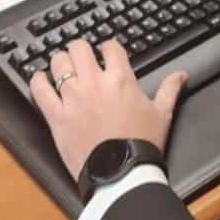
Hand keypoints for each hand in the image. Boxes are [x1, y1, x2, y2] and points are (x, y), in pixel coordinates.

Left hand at [30, 40, 187, 181]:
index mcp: (120, 79)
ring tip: (62, 67)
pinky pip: (40, 89)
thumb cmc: (142, 144)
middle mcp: (94, 82)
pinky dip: (38, 81)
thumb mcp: (162, 114)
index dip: (108, 47)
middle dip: (80, 49)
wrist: (122, 173)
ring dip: (60, 62)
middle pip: (79, 48)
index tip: (106, 52)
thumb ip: (170, 89)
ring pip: (58, 63)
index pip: (110, 47)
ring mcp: (73, 98)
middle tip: (81, 56)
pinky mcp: (57, 116)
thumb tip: (181, 75)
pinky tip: (40, 80)